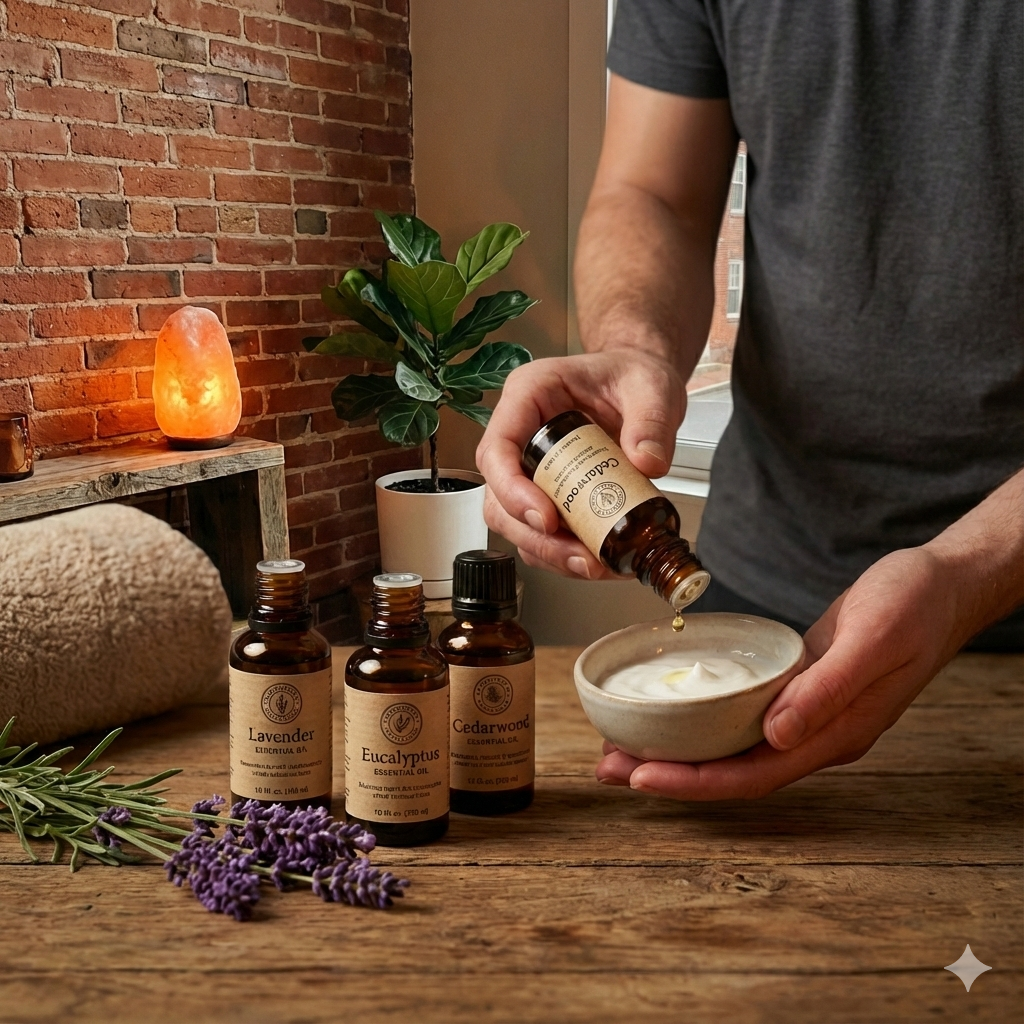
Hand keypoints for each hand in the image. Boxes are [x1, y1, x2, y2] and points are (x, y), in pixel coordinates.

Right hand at [477, 351, 685, 578]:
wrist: (642, 387)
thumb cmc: (633, 375)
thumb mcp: (651, 387)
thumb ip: (652, 422)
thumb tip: (647, 463)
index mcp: (529, 394)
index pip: (497, 448)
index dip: (511, 489)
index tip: (546, 518)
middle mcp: (520, 432)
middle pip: (498, 496)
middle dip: (534, 535)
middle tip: (579, 555)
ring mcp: (530, 466)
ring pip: (514, 522)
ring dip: (549, 552)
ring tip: (593, 564)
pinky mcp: (547, 492)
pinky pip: (541, 532)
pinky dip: (565, 554)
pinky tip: (597, 561)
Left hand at [595, 546, 971, 798]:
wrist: (941, 584)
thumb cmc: (914, 606)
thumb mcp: (872, 640)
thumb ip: (827, 691)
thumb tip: (776, 737)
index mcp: (835, 735)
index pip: (753, 776)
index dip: (694, 782)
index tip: (641, 777)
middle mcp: (817, 735)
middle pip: (732, 770)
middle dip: (670, 773)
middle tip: (610, 766)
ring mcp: (808, 714)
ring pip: (733, 746)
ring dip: (680, 749)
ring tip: (624, 745)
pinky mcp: (800, 688)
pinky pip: (743, 716)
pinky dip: (704, 719)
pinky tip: (676, 710)